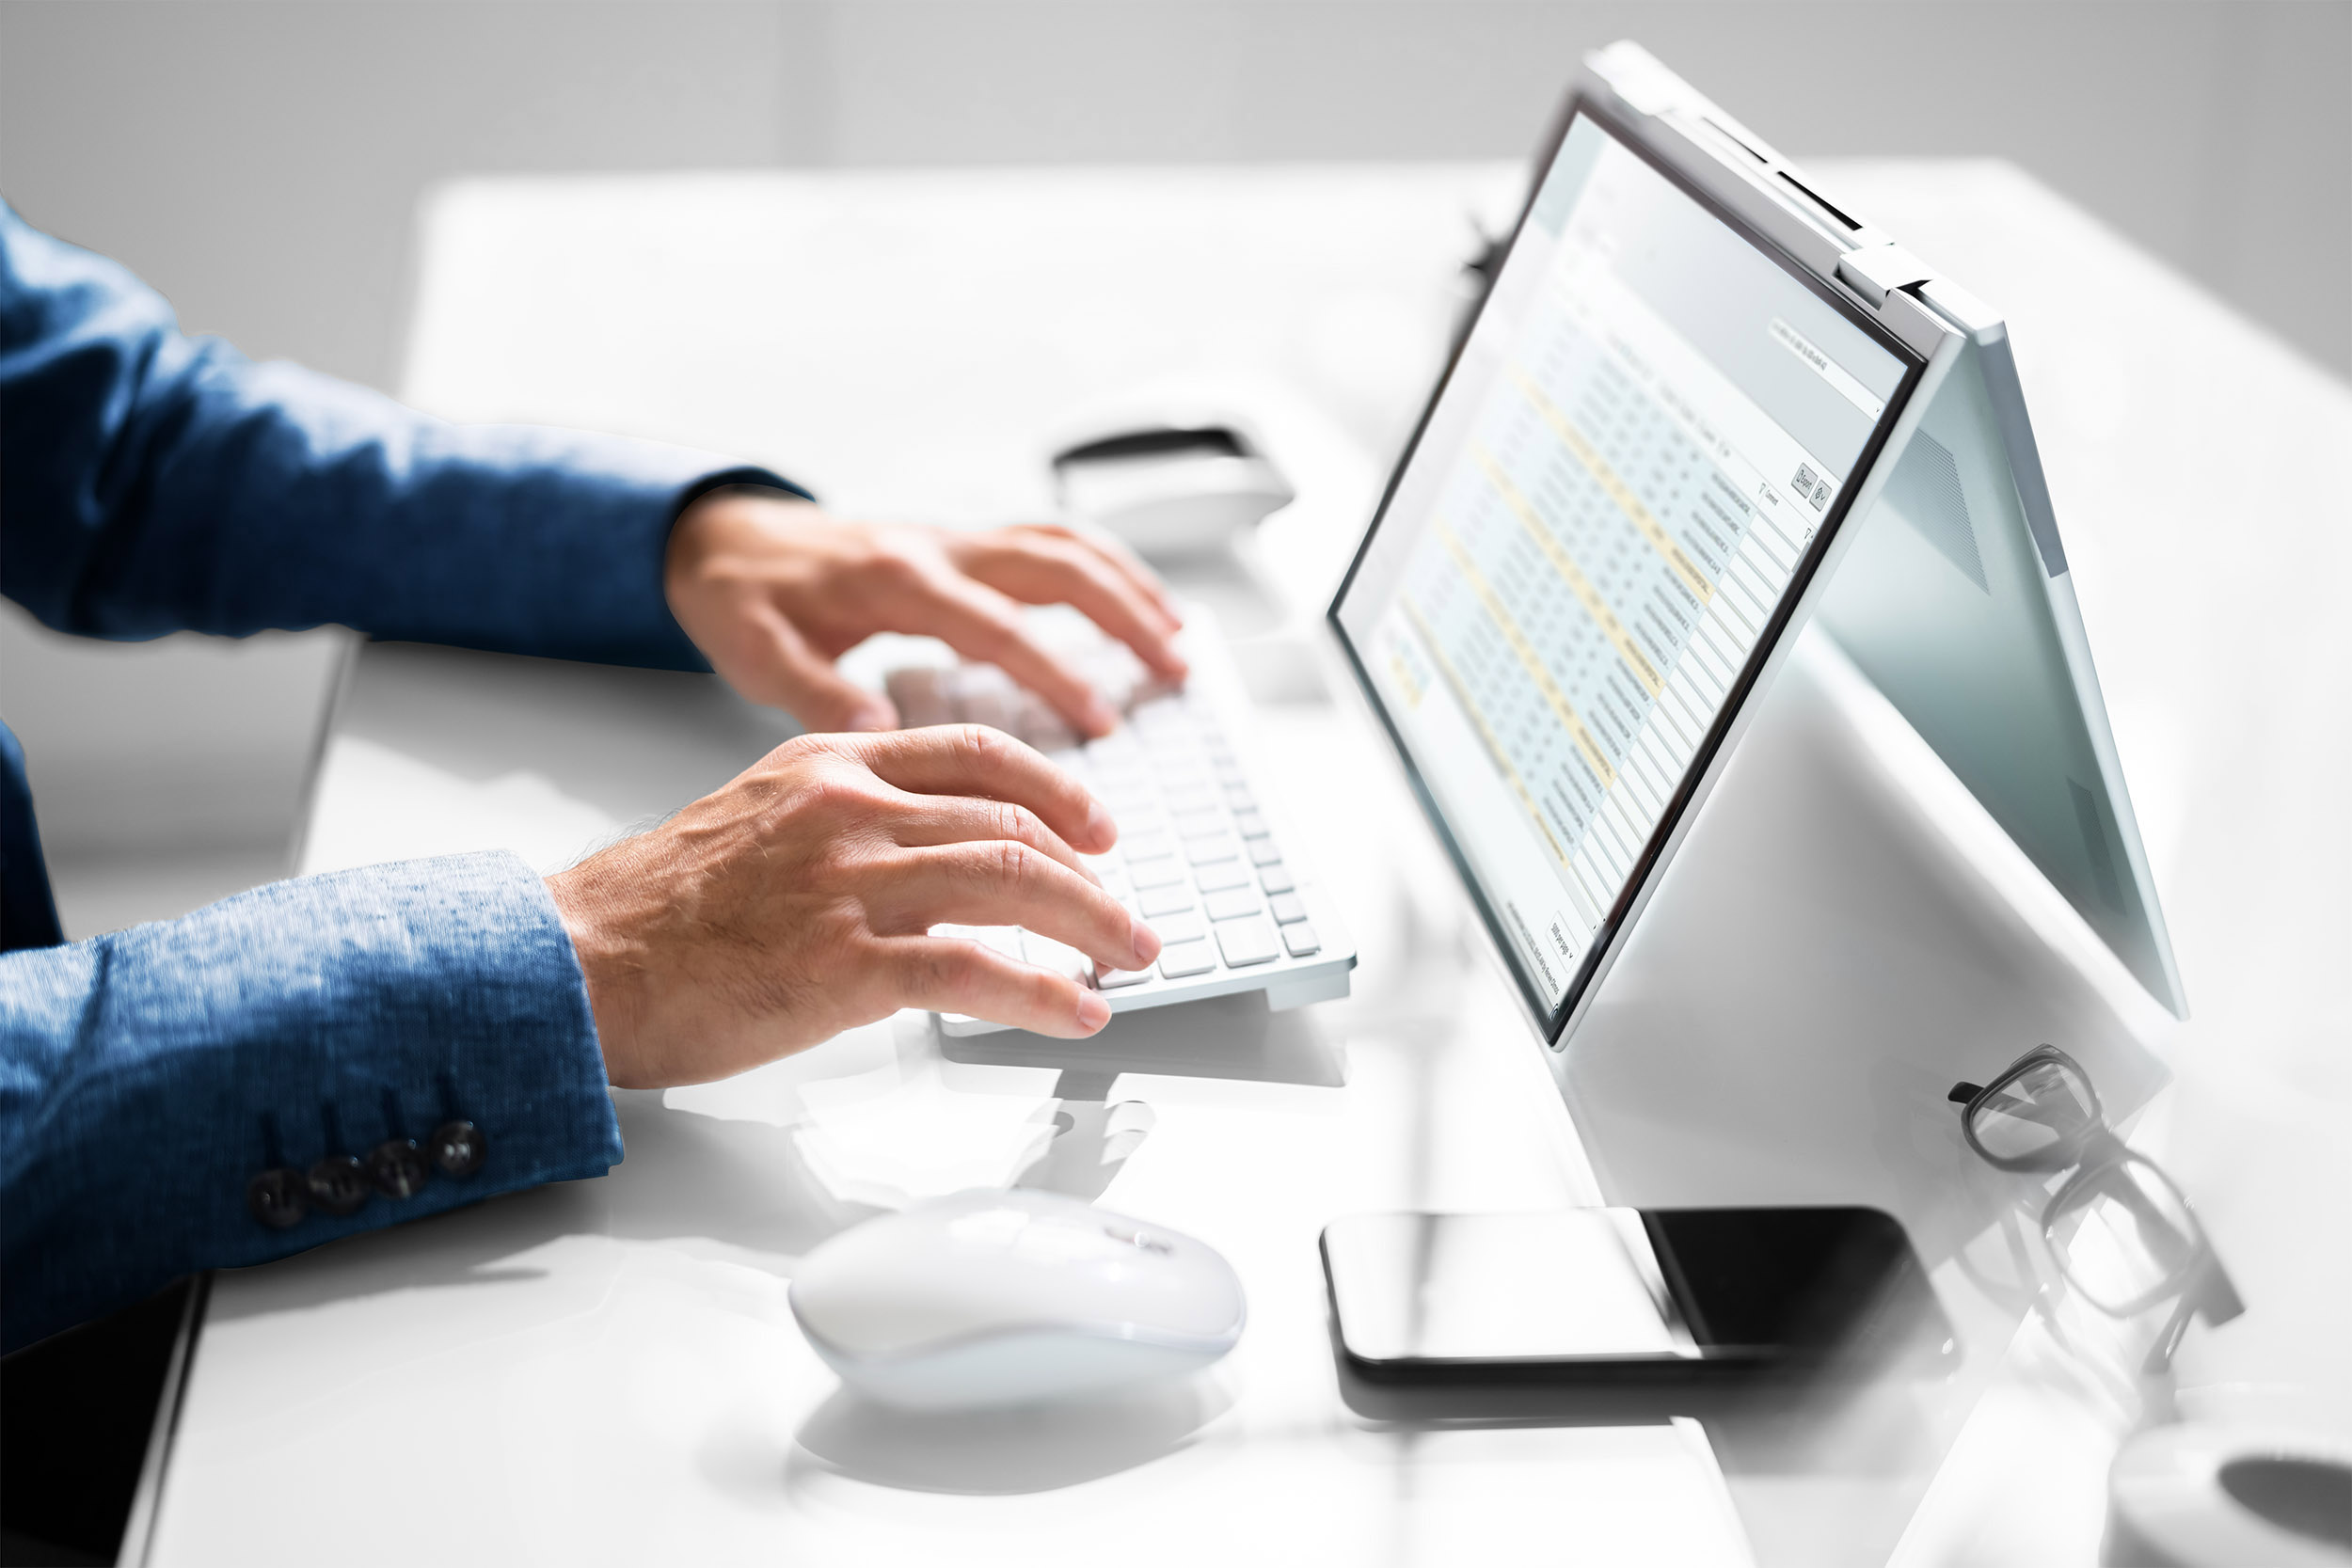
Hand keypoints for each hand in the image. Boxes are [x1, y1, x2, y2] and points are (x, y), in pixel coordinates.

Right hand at [545, 726, 1159, 1088]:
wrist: (576, 963)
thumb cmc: (656, 912)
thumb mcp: (756, 818)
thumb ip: (842, 819)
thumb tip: (927, 856)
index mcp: (828, 762)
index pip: (974, 753)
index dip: (1054, 788)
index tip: (1097, 826)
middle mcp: (848, 806)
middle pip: (1010, 819)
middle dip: (1090, 871)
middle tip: (1128, 913)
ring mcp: (849, 881)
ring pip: (1010, 878)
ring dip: (1090, 923)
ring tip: (1129, 959)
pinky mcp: (843, 963)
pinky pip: (974, 970)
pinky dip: (1041, 991)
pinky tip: (1074, 1011)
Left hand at [665, 489, 1186, 736]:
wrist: (722, 535)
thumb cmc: (742, 598)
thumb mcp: (752, 649)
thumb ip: (810, 690)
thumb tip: (874, 726)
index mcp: (897, 580)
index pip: (998, 626)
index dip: (1056, 673)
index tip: (1102, 721)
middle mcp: (938, 548)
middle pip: (1055, 567)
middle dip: (1124, 615)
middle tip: (1175, 669)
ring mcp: (955, 539)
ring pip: (1063, 545)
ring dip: (1128, 585)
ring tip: (1179, 637)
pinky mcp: (962, 542)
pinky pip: (1048, 543)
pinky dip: (1103, 568)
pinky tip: (1135, 604)